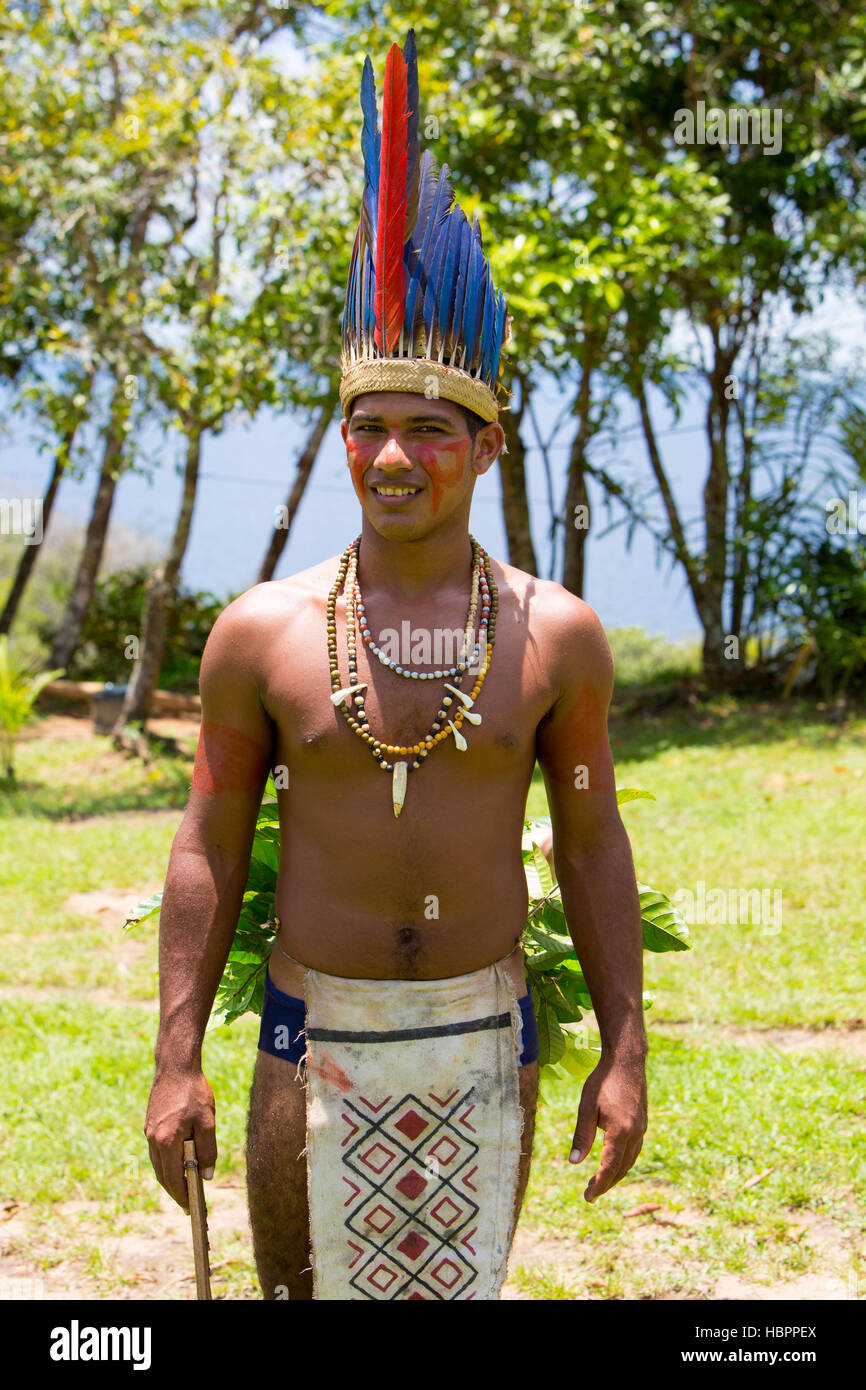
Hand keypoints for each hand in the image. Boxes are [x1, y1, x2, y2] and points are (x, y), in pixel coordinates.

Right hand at [144, 1068, 215, 1211]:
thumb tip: (207, 1176)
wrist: (175, 1067)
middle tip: (189, 1204)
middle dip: (176, 1191)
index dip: (182, 1196)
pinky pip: (157, 1152)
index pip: (173, 1178)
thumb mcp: (208, 1122)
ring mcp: (149, 1132)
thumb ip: (208, 1150)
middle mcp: (153, 1139)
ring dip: (170, 1177)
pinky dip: (167, 1162)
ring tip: (186, 1187)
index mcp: (167, 1141)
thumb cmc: (194, 1093)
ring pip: (158, 1164)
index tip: (191, 1209)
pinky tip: (178, 1163)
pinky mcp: (149, 1125)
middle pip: (163, 1175)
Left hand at [569, 1052, 646, 1202]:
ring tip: (599, 1182)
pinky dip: (623, 1163)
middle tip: (589, 1194)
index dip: (599, 1185)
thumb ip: (582, 1136)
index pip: (610, 1168)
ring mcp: (641, 1129)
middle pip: (621, 1169)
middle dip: (606, 1184)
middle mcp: (635, 1134)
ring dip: (615, 1175)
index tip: (588, 1197)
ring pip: (630, 1162)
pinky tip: (612, 1162)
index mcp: (621, 1132)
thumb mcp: (587, 1107)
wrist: (627, 1061)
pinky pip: (634, 1151)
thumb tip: (574, 1162)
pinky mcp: (642, 1124)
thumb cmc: (603, 1081)